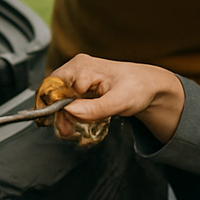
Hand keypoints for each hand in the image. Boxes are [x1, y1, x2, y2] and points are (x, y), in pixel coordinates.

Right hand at [49, 54, 185, 142]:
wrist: (147, 87)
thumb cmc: (137, 88)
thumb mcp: (120, 101)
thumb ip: (95, 108)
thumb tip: (70, 111)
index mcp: (82, 66)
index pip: (55, 89)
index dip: (58, 110)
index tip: (67, 127)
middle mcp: (75, 68)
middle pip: (52, 93)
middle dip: (58, 115)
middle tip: (69, 133)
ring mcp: (76, 76)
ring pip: (57, 99)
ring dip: (63, 117)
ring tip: (74, 130)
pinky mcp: (78, 86)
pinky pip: (64, 101)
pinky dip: (69, 114)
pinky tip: (79, 122)